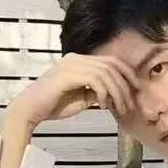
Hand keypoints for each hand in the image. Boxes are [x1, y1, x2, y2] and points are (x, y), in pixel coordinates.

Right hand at [6, 52, 140, 127]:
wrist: (31, 109)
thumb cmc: (54, 105)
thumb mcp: (82, 99)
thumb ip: (96, 93)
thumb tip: (112, 94)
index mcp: (80, 61)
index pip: (111, 61)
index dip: (127, 74)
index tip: (136, 90)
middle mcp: (76, 58)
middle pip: (112, 65)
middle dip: (126, 86)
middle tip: (130, 105)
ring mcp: (72, 64)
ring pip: (106, 73)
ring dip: (117, 93)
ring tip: (120, 109)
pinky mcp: (68, 74)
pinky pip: (95, 80)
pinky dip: (104, 93)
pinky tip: (104, 106)